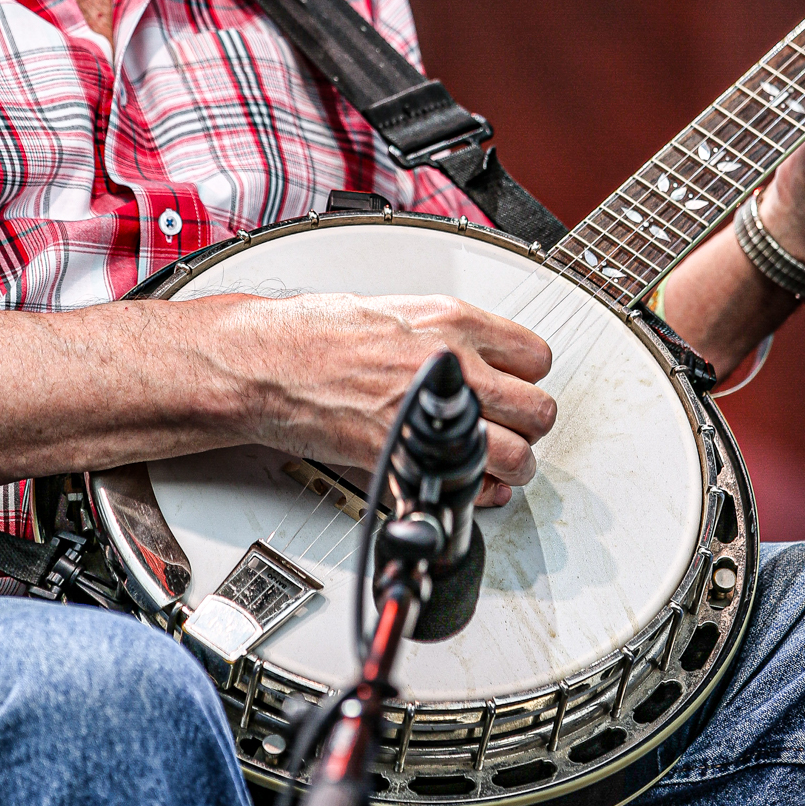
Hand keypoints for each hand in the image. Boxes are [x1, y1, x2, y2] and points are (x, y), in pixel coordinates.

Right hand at [194, 291, 554, 507]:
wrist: (265, 362)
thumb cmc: (312, 333)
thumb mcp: (395, 308)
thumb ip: (446, 336)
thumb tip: (476, 358)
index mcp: (452, 322)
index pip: (537, 356)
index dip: (528, 378)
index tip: (514, 387)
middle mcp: (451, 367)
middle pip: (538, 411)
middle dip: (529, 428)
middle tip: (510, 431)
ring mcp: (429, 415)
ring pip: (518, 457)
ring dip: (512, 468)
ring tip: (494, 465)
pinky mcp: (404, 457)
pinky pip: (468, 491)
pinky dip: (473, 498)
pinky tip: (461, 485)